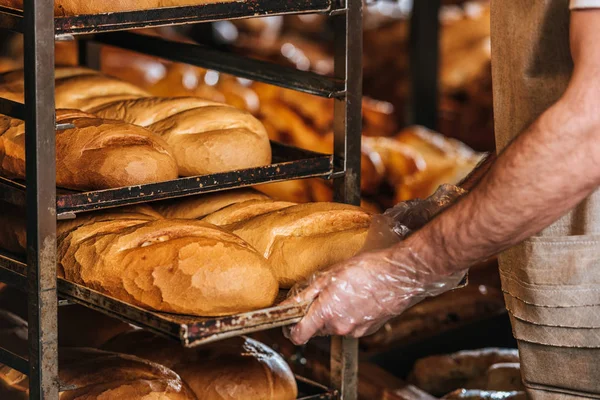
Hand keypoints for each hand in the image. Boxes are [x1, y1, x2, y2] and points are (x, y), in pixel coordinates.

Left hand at [284, 243, 465, 344]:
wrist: (402, 275)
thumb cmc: (367, 269)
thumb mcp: (330, 275)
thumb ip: (306, 293)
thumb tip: (289, 304)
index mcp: (326, 313)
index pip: (298, 336)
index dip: (290, 329)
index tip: (289, 321)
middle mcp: (340, 327)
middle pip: (316, 329)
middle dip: (314, 315)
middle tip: (322, 293)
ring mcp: (356, 331)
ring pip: (334, 327)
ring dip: (333, 314)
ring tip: (344, 292)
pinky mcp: (369, 330)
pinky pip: (351, 326)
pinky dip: (349, 315)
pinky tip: (358, 298)